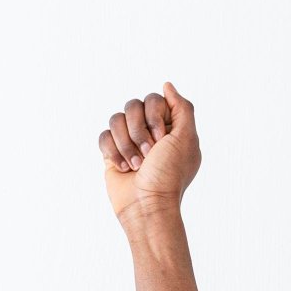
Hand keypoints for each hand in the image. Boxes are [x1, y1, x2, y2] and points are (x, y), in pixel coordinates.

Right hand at [98, 81, 200, 228]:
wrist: (147, 205)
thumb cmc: (169, 176)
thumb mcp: (186, 140)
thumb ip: (182, 108)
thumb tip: (167, 85)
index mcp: (170, 128)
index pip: (153, 99)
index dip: (154, 117)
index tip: (163, 139)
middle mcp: (149, 133)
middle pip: (132, 106)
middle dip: (139, 131)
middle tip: (150, 155)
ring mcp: (130, 142)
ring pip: (115, 119)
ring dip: (126, 144)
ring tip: (137, 166)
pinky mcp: (112, 152)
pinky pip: (103, 135)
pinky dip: (113, 152)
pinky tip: (124, 168)